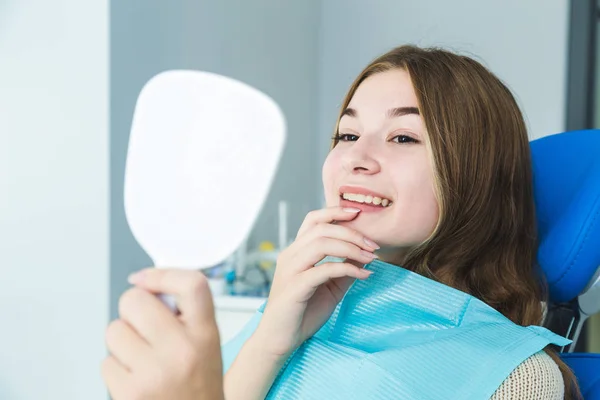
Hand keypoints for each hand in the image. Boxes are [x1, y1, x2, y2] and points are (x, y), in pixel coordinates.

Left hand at [101, 269, 223, 399]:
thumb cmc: (198, 386)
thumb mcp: (207, 345)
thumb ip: (184, 315)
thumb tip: (146, 285)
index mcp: (206, 333)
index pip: (192, 284)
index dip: (163, 274)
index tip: (146, 279)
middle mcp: (182, 350)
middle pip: (135, 300)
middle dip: (132, 310)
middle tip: (143, 326)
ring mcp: (155, 372)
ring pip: (114, 330)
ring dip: (122, 343)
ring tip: (143, 359)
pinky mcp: (131, 393)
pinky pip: (106, 363)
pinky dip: (116, 371)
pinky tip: (136, 380)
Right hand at [254, 206, 378, 357]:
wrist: (280, 340)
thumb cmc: (302, 313)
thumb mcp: (330, 287)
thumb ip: (344, 270)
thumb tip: (366, 256)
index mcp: (296, 252)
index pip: (313, 220)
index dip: (335, 212)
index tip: (358, 213)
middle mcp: (290, 255)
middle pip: (321, 229)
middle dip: (352, 233)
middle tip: (374, 246)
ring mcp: (290, 270)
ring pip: (321, 244)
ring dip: (351, 248)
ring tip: (371, 258)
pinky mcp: (295, 287)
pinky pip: (324, 269)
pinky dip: (347, 268)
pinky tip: (363, 275)